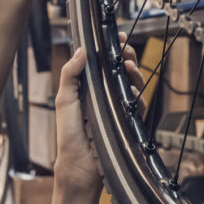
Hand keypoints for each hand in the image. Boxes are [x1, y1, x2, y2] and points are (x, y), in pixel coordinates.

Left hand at [53, 34, 144, 192]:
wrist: (79, 165)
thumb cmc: (69, 136)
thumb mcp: (65, 100)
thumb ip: (70, 74)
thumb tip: (81, 50)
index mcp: (89, 89)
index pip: (103, 64)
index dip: (111, 50)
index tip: (116, 38)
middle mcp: (105, 97)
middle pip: (121, 71)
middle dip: (126, 57)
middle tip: (125, 50)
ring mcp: (117, 109)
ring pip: (133, 85)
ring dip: (133, 73)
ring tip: (128, 67)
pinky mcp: (127, 122)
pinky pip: (138, 105)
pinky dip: (137, 96)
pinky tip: (132, 92)